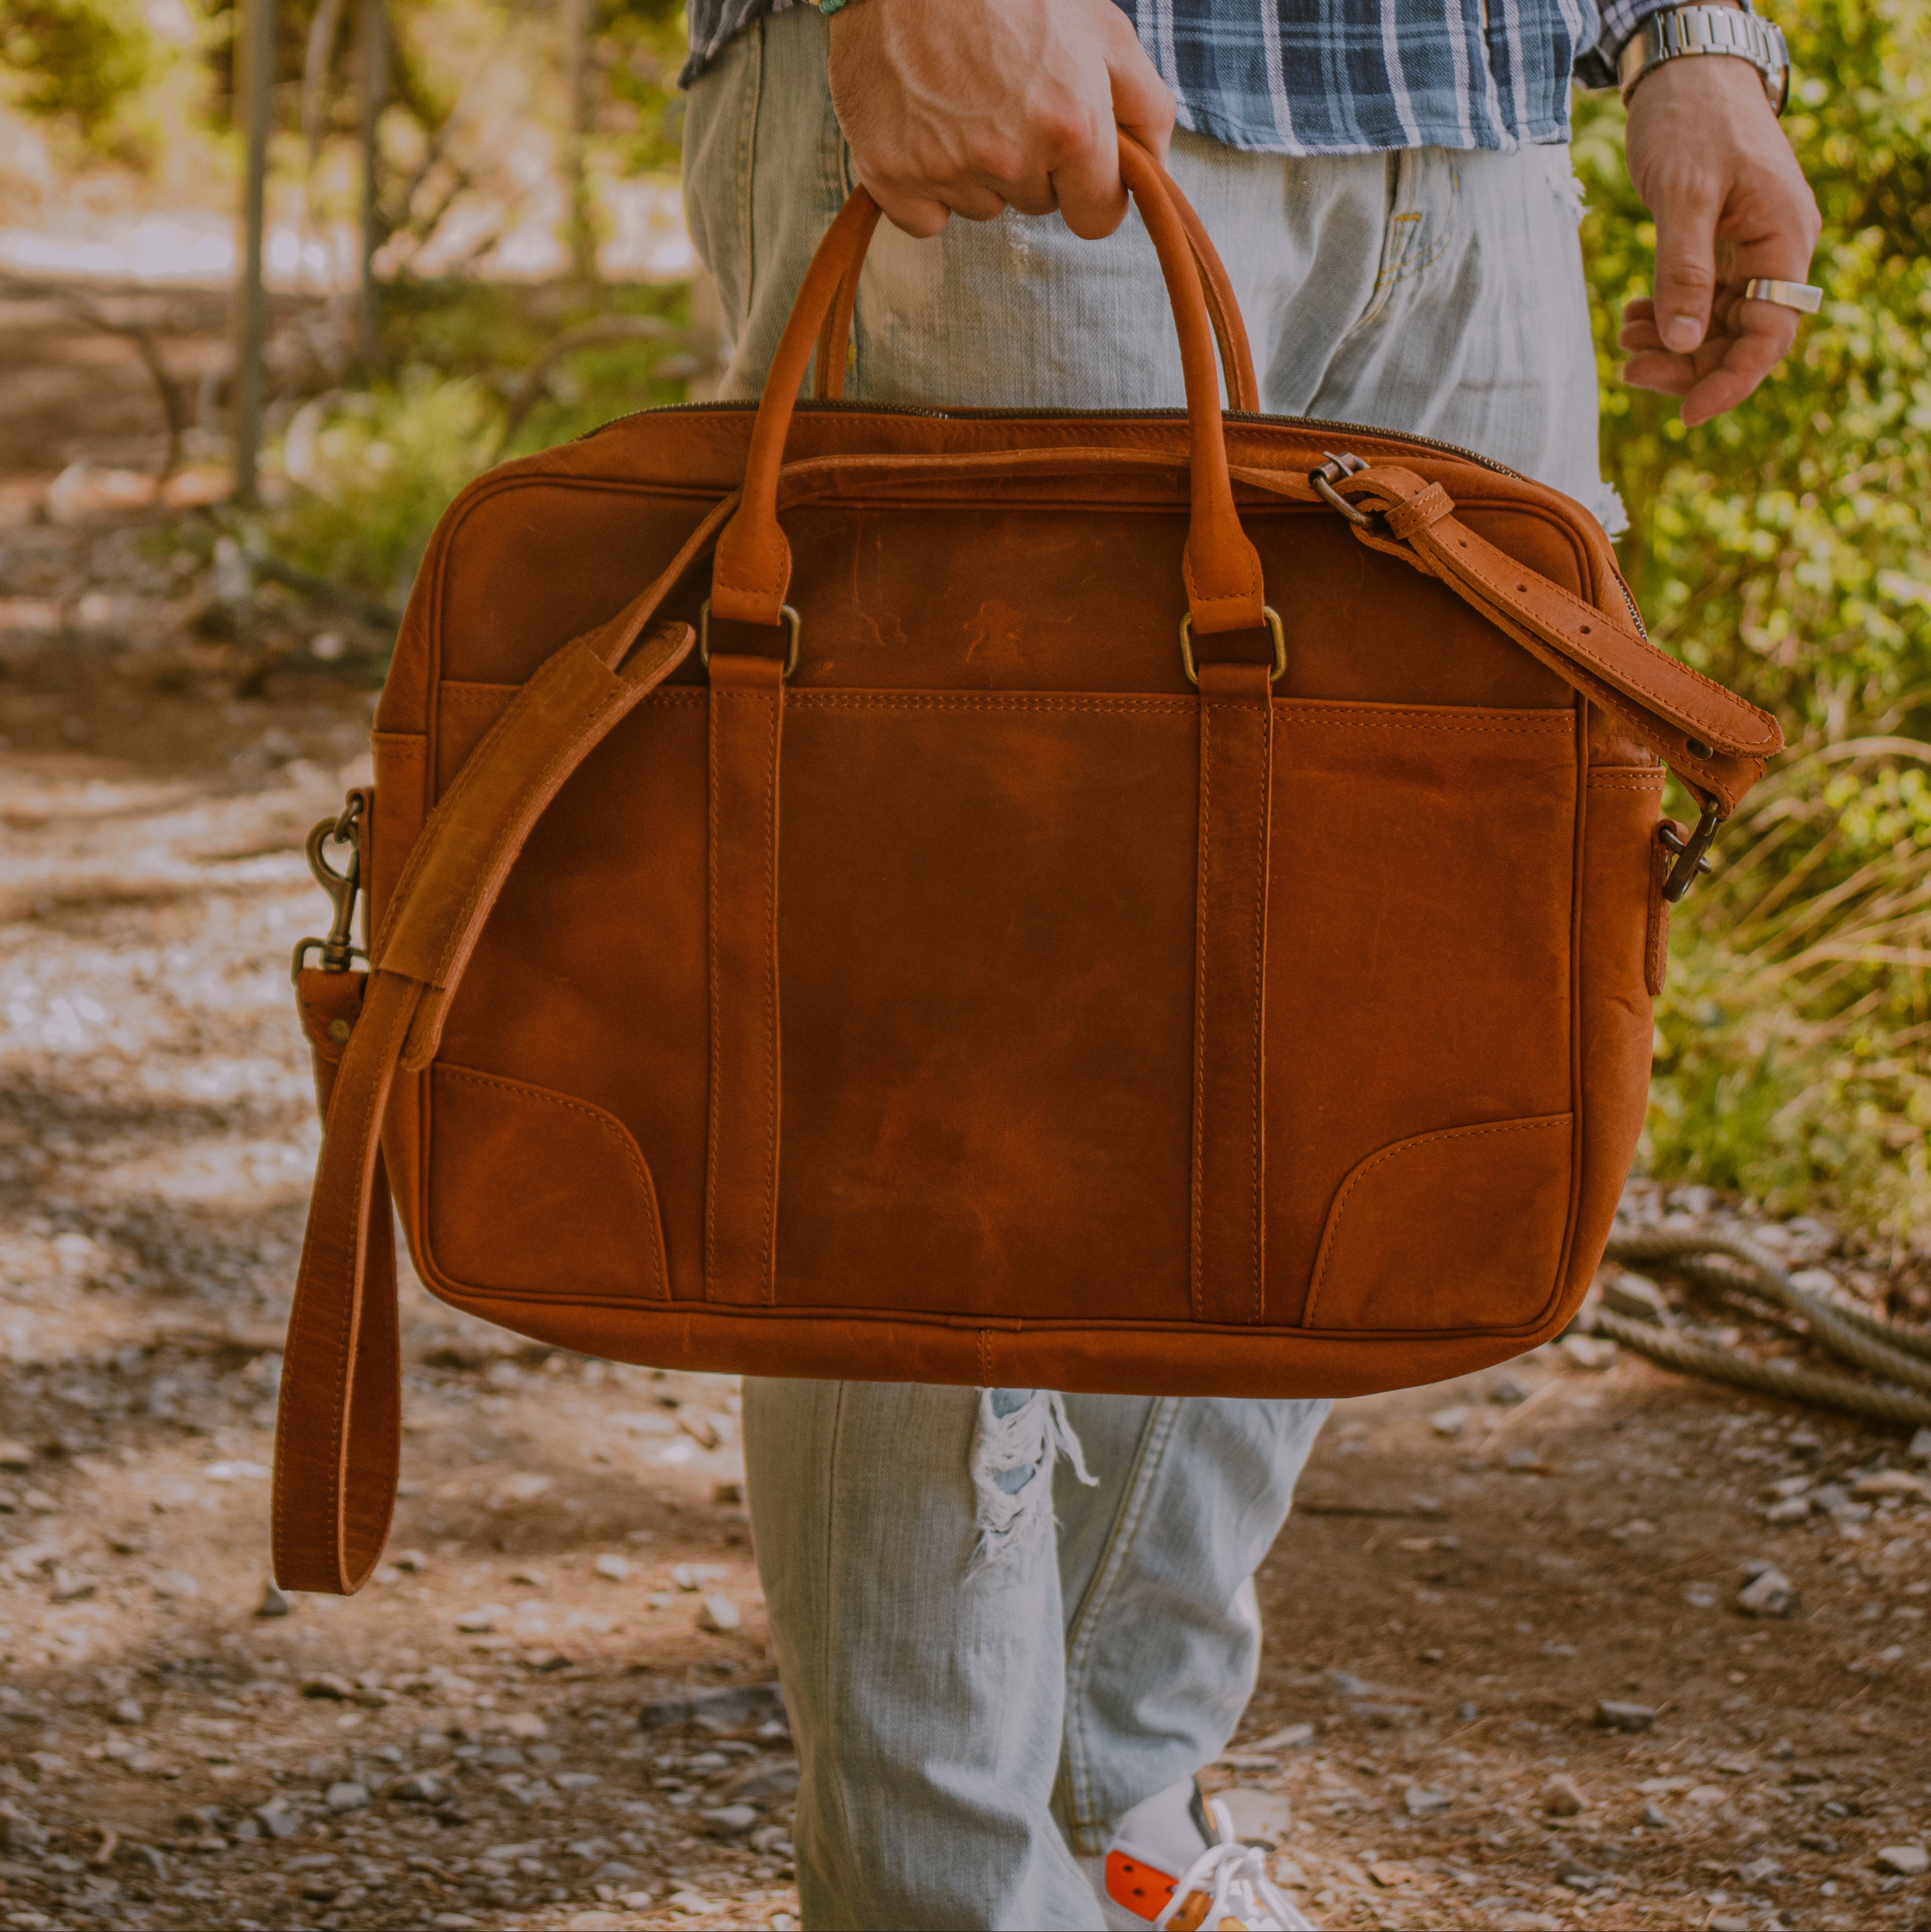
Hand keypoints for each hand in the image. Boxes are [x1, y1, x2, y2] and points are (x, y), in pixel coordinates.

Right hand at [827, 0, 1176, 239]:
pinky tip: (923, 126)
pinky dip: (925, 184)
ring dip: (978, 169)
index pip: (1098, 220)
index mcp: (1070, 125)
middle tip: (1006, 96)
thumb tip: (1154, 169)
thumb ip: (1145, 106)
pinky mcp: (889, 175)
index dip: (1091, 191)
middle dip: (1031, 164)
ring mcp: (945, 168)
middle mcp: (1008, 156)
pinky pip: (925, 218)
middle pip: (1036, 206)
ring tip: (960, 97)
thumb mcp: (1102, 29)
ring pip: (981, 207)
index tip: (1076, 162)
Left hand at [1619, 47, 1820, 425]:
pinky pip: (1699, 301)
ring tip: (1622, 337)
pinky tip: (1629, 316)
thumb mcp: (1684, 196)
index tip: (1686, 416)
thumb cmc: (1691, 122)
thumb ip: (1683, 270)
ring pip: (1716, 326)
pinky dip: (1665, 316)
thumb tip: (1685, 342)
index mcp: (1784, 240)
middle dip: (1686, 364)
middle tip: (1628, 367)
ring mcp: (1749, 252)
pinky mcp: (1720, 247)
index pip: (1771, 335)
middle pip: (1740, 340)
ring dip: (1670, 343)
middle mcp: (1775, 252)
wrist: (1687, 74)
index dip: (1730, 382)